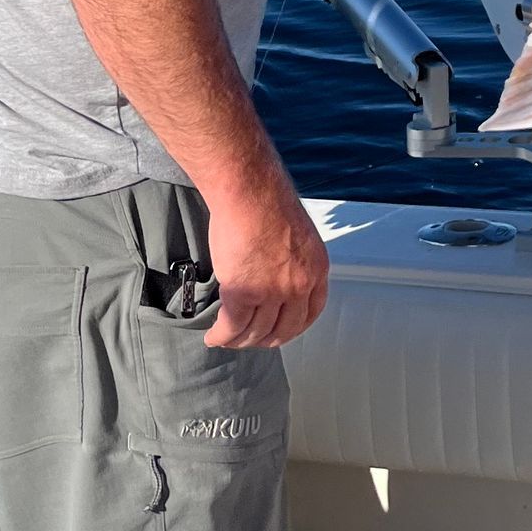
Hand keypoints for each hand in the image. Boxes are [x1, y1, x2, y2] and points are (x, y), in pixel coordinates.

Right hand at [202, 173, 329, 348]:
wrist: (249, 190)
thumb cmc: (267, 202)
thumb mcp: (297, 236)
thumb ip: (294, 261)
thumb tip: (278, 277)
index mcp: (317, 269)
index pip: (311, 312)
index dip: (293, 328)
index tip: (280, 331)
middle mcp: (300, 285)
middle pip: (284, 329)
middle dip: (265, 339)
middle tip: (250, 339)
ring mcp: (273, 291)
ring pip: (256, 331)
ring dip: (240, 341)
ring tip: (227, 339)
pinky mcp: (243, 292)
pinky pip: (232, 326)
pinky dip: (222, 336)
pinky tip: (214, 337)